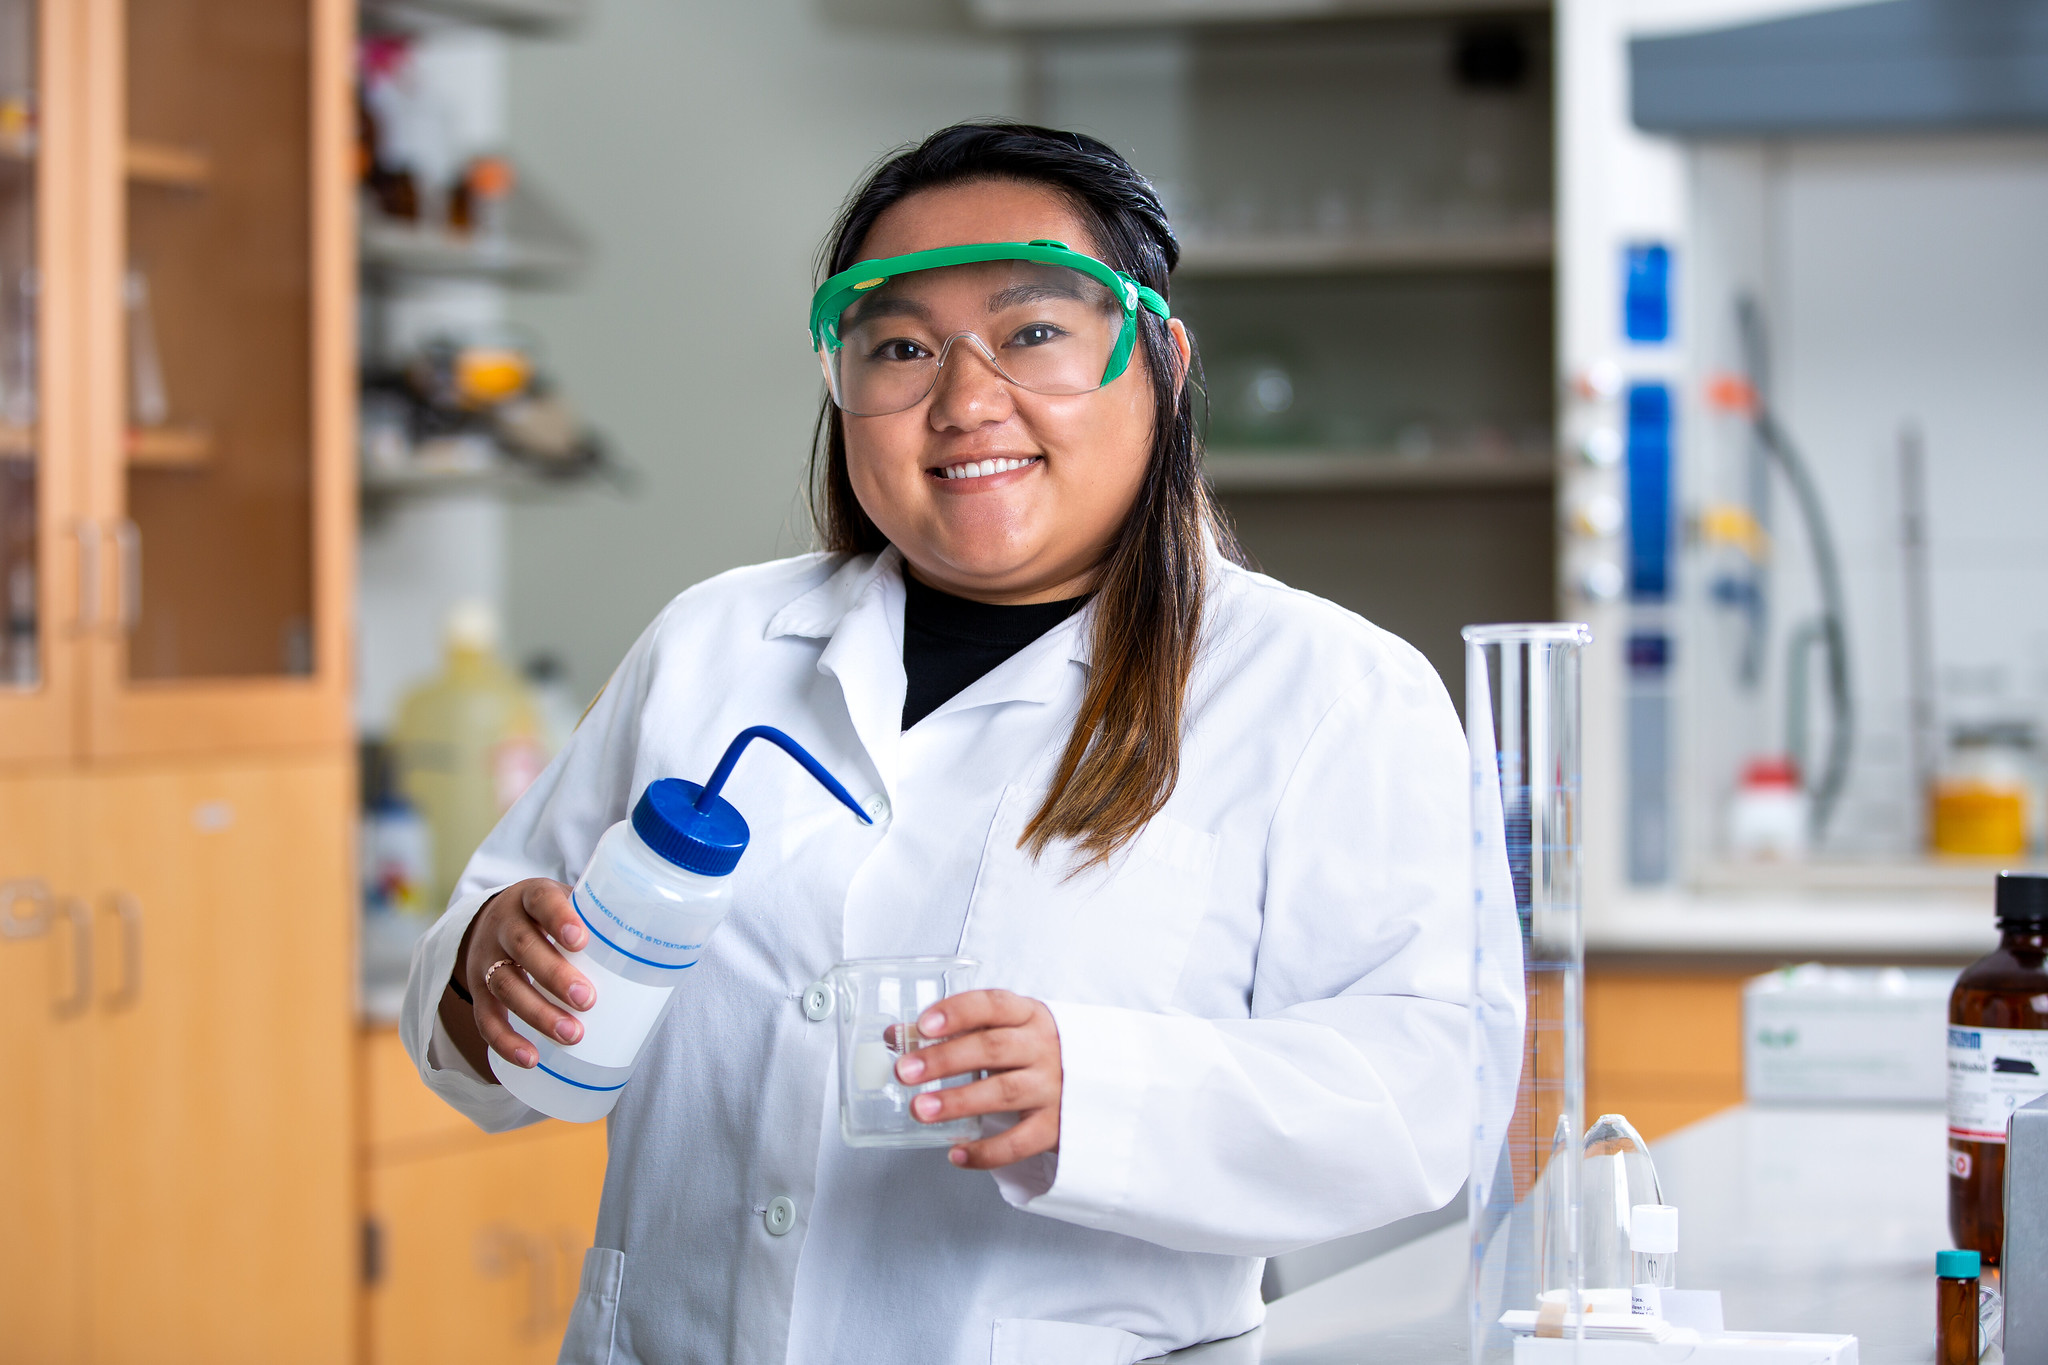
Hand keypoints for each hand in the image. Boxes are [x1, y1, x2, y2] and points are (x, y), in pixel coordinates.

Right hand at [449, 878, 594, 1069]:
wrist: (493, 920)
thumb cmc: (548, 916)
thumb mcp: (568, 902)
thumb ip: (598, 918)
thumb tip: (654, 943)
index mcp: (530, 897)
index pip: (541, 900)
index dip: (558, 918)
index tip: (581, 941)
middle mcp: (503, 925)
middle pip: (523, 947)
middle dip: (554, 975)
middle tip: (587, 999)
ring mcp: (486, 958)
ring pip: (504, 985)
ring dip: (537, 1013)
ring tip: (571, 1035)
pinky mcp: (478, 989)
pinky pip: (486, 1017)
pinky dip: (505, 1040)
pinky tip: (530, 1059)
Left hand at [892, 989, 1060, 1170]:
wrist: (1100, 1082)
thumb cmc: (1033, 1050)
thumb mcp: (1003, 1029)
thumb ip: (953, 1030)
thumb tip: (893, 1035)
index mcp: (1028, 1015)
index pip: (993, 1005)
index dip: (957, 1013)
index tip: (923, 1025)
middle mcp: (1042, 1048)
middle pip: (992, 1049)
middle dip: (945, 1060)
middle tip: (905, 1072)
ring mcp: (1052, 1088)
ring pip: (1003, 1093)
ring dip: (958, 1101)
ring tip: (919, 1109)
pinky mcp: (1054, 1126)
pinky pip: (1019, 1142)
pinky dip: (986, 1151)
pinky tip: (956, 1154)